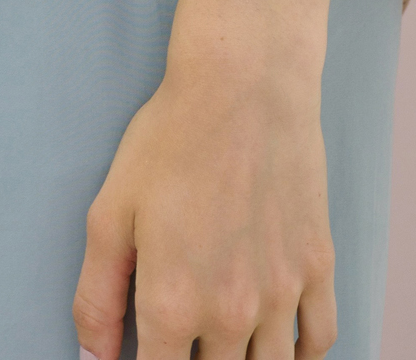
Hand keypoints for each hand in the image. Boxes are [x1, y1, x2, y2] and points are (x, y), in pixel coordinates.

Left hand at [73, 45, 335, 358]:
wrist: (243, 82)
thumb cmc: (172, 137)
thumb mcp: (110, 212)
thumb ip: (96, 298)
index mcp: (171, 303)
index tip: (146, 354)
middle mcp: (230, 311)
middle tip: (184, 335)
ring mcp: (281, 292)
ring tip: (225, 342)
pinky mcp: (317, 266)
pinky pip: (318, 342)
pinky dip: (298, 354)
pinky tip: (275, 342)